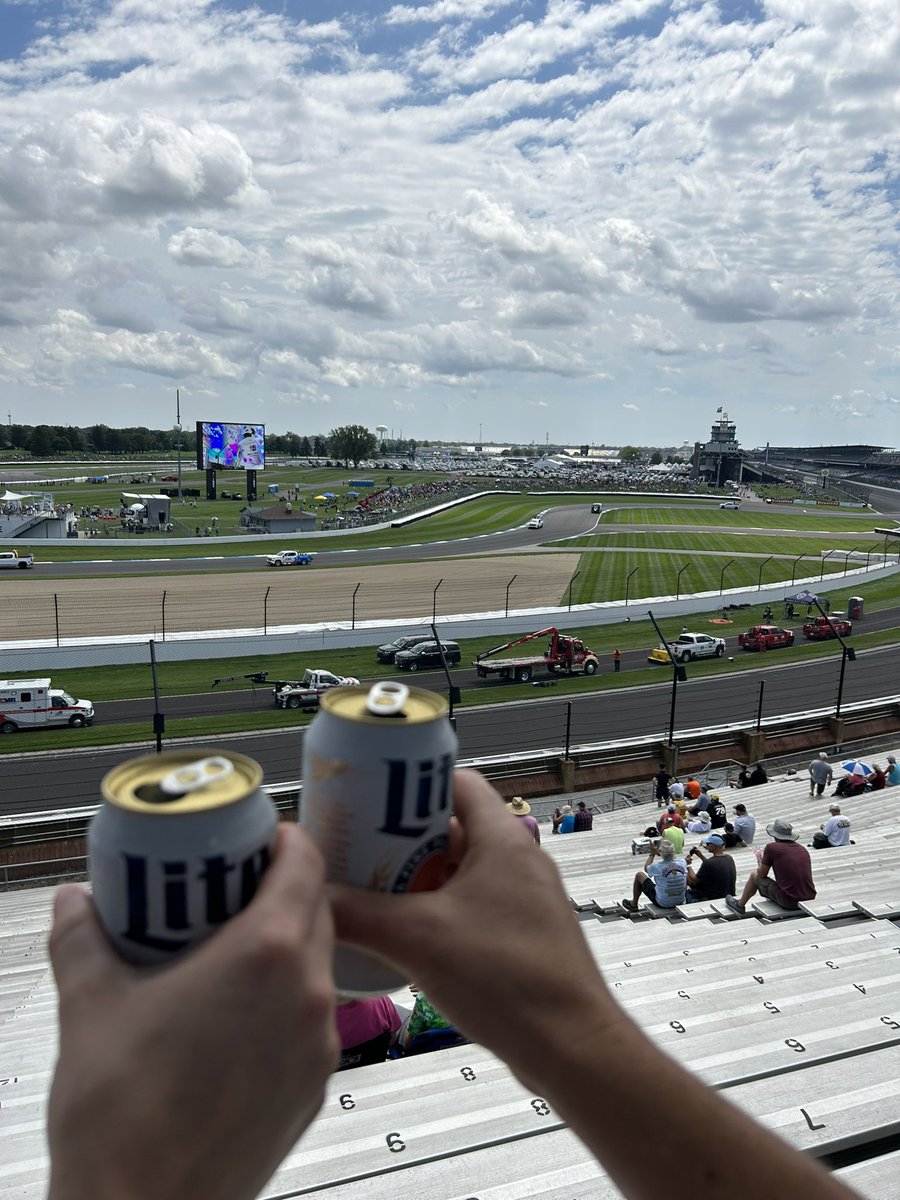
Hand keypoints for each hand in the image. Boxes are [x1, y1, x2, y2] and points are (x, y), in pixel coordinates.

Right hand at [47, 824, 337, 1199]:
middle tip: (237, 887)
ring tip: (235, 948)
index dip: (285, 841)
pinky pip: (316, 1018)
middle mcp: (308, 994)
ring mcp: (318, 1043)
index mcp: (266, 955)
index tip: (260, 838)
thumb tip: (75, 903)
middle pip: (318, 909)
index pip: (304, 864)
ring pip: (321, 964)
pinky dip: (291, 999)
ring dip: (291, 945)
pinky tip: (242, 1013)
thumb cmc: (121, 1116)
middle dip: (285, 888)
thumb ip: (83, 938)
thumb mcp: (90, 1003)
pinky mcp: (314, 1086)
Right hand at [329, 770, 622, 1083]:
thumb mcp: (416, 939)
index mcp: (502, 840)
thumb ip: (358, 915)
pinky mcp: (522, 937)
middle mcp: (518, 861)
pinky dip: (437, 914)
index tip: (369, 798)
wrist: (571, 1048)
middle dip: (401, 841)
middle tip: (357, 853)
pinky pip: (471, 908)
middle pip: (451, 829)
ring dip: (417, 882)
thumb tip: (314, 898)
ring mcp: (524, 900)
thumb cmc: (507, 980)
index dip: (412, 784)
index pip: (457, 782)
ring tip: (369, 897)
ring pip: (459, 873)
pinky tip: (404, 942)